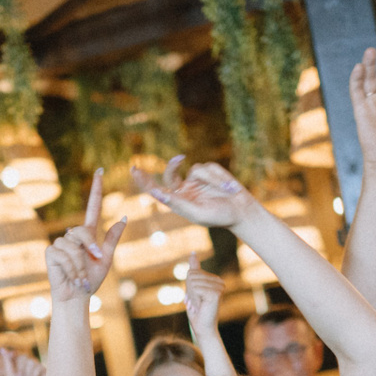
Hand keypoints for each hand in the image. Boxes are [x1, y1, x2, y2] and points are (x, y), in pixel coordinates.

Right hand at [46, 169, 126, 301]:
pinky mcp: (51, 252)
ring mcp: (60, 243)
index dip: (96, 190)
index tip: (100, 172)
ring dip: (80, 264)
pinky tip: (71, 276)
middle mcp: (73, 236)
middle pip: (82, 231)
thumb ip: (112, 239)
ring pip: (72, 245)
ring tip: (80, 277)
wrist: (77, 296)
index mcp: (88, 235)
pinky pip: (63, 254)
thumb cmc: (91, 280)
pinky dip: (71, 267)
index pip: (92, 207)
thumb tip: (123, 217)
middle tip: (93, 262)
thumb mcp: (106, 260)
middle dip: (90, 247)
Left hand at [135, 157, 256, 229]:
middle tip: (179, 159)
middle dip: (173, 165)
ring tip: (225, 191)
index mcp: (178, 202)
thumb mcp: (197, 213)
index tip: (134, 169)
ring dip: (212, 180)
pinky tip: (229, 187)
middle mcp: (184, 189)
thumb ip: (177, 203)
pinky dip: (218, 177)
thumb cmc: (219, 216)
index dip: (145, 180)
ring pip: (196, 169)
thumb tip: (157, 193)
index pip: (157, 189)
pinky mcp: (209, 171)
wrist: (242, 210)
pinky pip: (209, 168)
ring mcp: (196, 179)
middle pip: (170, 173)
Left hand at [183, 254, 222, 335]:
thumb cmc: (197, 310)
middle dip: (189, 290)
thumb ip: (194, 270)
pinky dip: (194, 299)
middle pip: (192, 275)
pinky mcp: (216, 294)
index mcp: (215, 280)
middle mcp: (219, 282)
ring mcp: (219, 287)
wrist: (202, 327)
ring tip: (199, 305)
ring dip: (191, 296)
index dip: (189, 286)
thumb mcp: (193, 287)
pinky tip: (201, 306)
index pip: (193, 272)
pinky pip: (196, 289)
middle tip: (196, 303)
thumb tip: (192, 252)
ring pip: (192, 282)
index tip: (196, 297)